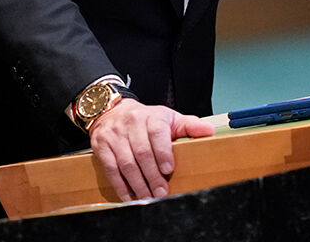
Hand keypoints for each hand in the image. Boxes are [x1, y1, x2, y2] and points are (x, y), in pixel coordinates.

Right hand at [88, 99, 214, 201]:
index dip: (163, 152)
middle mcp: (131, 124)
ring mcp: (114, 136)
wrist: (113, 112)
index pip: (156, 133)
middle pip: (141, 152)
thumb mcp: (169, 118)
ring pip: (126, 163)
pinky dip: (121, 186)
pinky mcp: (101, 146)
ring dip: (138, 184)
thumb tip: (209, 132)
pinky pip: (110, 169)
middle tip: (162, 193)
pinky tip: (130, 197)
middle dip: (152, 176)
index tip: (168, 170)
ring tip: (148, 198)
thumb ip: (190, 126)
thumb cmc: (147, 120)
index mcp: (151, 116)